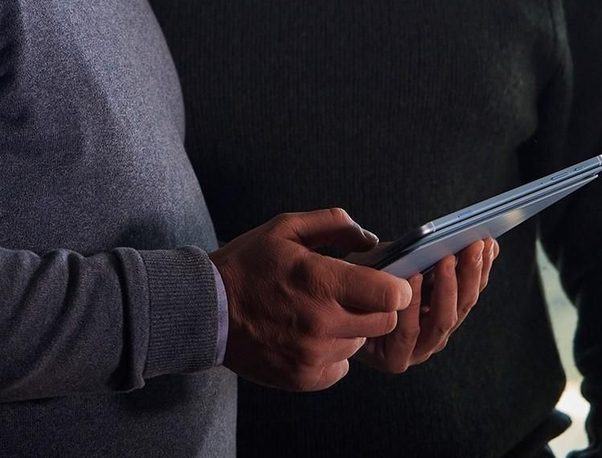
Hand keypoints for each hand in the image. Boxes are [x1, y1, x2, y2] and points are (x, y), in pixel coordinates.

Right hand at [210, 208, 412, 391]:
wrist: (205, 311)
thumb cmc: (246, 265)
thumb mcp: (284, 228)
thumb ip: (333, 224)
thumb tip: (370, 239)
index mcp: (319, 280)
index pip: (390, 295)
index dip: (397, 287)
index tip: (388, 282)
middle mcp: (320, 322)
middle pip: (383, 321)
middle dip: (375, 306)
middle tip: (349, 295)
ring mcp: (312, 354)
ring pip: (360, 343)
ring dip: (350, 329)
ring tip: (319, 313)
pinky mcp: (304, 377)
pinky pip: (341, 366)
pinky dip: (332, 352)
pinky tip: (308, 335)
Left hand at [354, 238, 497, 373]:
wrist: (325, 308)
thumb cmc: (363, 280)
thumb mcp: (400, 261)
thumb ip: (434, 255)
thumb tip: (478, 240)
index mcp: (441, 310)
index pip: (470, 290)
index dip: (481, 267)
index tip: (487, 241)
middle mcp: (435, 332)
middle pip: (463, 305)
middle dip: (470, 273)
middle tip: (473, 245)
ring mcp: (419, 349)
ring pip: (443, 321)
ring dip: (448, 287)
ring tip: (446, 258)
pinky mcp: (396, 360)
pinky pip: (409, 332)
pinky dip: (414, 305)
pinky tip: (413, 278)